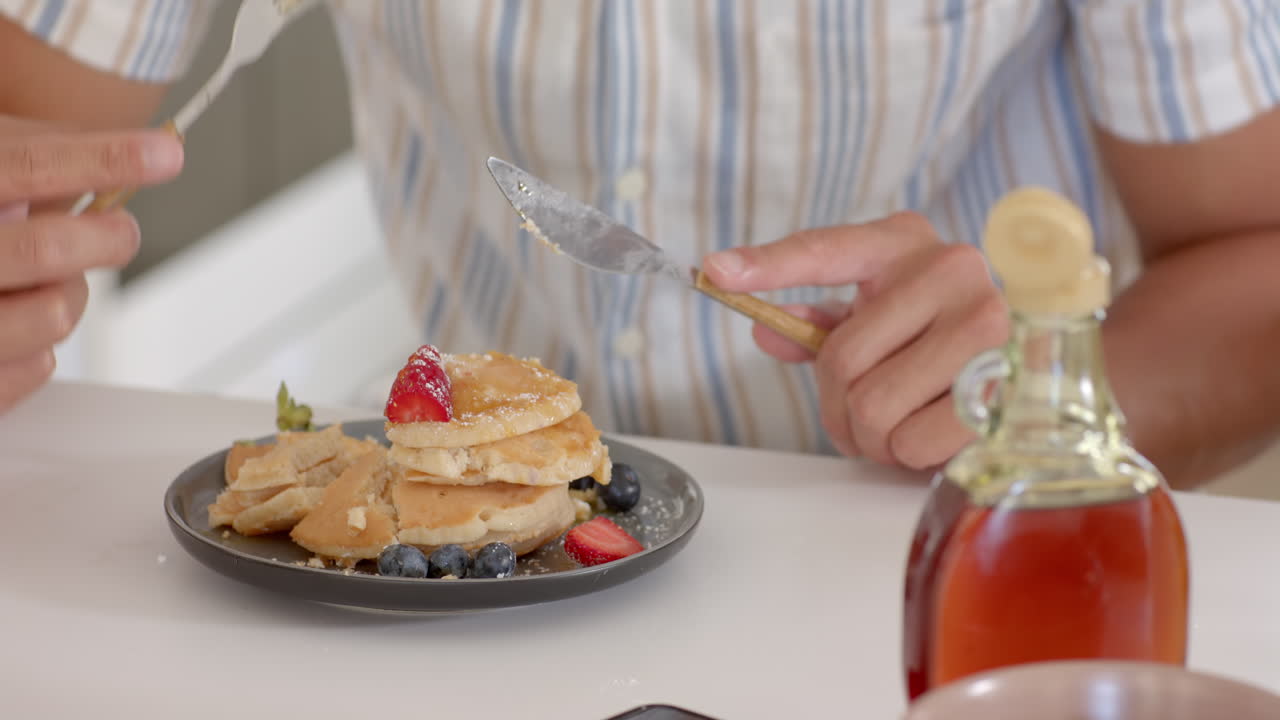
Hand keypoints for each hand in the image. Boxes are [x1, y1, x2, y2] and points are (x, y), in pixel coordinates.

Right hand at [0, 120, 183, 412]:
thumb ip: (32, 150)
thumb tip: (125, 145)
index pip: (26, 165)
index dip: (103, 158)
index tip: (164, 153)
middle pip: (46, 249)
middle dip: (105, 239)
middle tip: (120, 232)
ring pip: (54, 315)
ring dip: (68, 296)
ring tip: (42, 282)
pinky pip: (36, 368)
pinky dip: (39, 347)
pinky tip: (12, 322)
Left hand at [703, 212, 1008, 468]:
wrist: (1039, 358)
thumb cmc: (941, 337)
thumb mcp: (881, 319)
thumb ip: (823, 325)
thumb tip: (766, 330)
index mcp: (902, 243)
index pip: (825, 251)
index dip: (768, 263)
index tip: (715, 272)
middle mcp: (949, 267)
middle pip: (841, 360)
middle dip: (839, 406)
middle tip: (859, 417)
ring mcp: (986, 320)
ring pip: (874, 406)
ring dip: (871, 437)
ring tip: (896, 429)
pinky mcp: (1009, 381)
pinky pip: (914, 441)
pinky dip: (908, 454)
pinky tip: (931, 437)